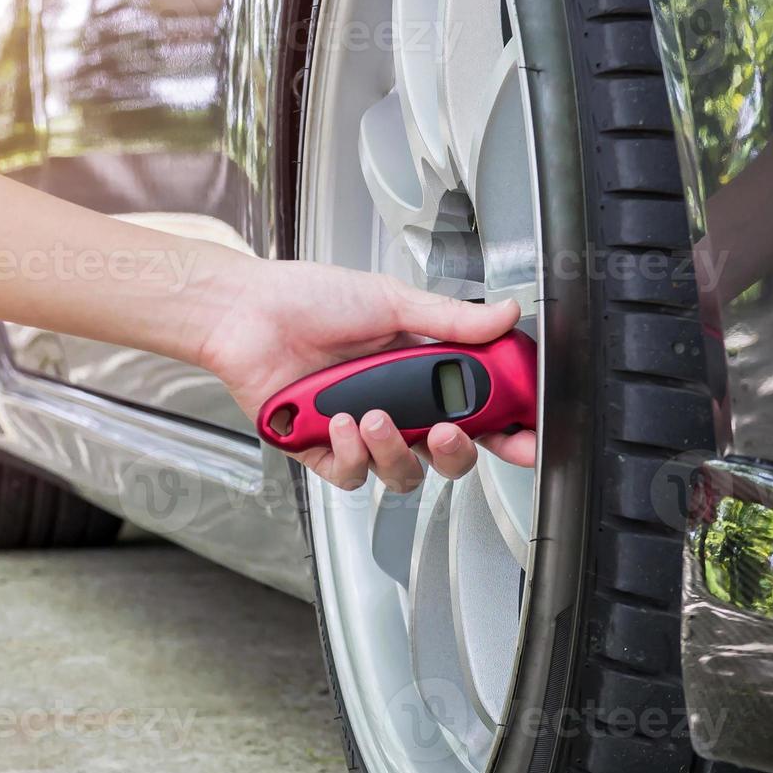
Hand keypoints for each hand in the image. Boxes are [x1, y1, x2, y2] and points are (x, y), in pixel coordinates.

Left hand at [197, 259, 536, 491]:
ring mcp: (359, 431)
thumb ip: (451, 319)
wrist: (247, 312)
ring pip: (402, 472)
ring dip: (395, 450)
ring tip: (374, 416)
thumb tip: (505, 315)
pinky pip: (351, 473)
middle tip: (449, 432)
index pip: (475, 410)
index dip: (504, 430)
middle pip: (446, 454)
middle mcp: (394, 405)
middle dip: (457, 452)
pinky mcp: (322, 450)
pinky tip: (340, 420)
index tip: (524, 437)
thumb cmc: (309, 299)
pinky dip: (350, 451)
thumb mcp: (390, 301)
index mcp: (419, 370)